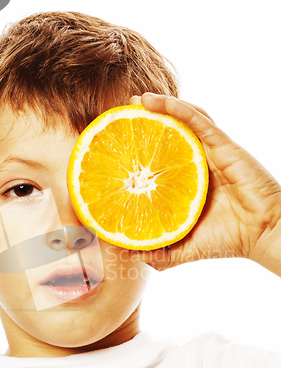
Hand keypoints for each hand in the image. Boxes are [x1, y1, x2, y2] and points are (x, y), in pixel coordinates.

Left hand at [128, 93, 280, 272]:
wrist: (262, 234)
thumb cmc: (227, 240)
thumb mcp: (183, 248)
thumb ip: (158, 251)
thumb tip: (126, 253)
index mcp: (188, 183)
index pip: (162, 160)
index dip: (142, 150)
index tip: (119, 144)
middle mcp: (198, 164)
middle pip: (171, 135)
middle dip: (148, 122)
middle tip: (124, 112)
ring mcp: (211, 152)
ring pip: (184, 121)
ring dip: (160, 107)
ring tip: (136, 101)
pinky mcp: (223, 146)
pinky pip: (198, 121)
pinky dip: (178, 108)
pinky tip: (156, 101)